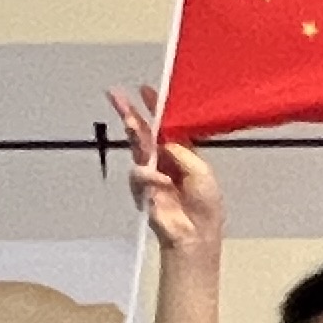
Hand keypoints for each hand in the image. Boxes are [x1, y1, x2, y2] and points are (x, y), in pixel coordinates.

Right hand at [113, 82, 223, 250]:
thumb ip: (181, 151)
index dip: (157, 109)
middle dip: (131, 114)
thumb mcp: (201, 171)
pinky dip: (148, 176)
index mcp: (181, 152)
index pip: (166, 126)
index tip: (146, 90)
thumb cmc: (204, 204)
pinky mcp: (141, 188)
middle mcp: (164, 159)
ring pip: (136, 147)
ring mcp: (151, 173)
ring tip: (129, 120)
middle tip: (117, 97)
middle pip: (144, 132)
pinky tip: (160, 183)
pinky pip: (138, 173)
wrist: (194, 232)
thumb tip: (163, 139)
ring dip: (132, 132)